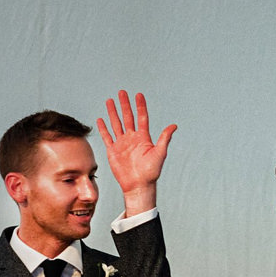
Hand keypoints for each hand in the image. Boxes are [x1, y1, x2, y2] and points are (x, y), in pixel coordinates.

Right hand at [96, 90, 176, 207]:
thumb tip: (174, 125)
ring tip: (110, 101)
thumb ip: (164, 138)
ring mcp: (122, 143)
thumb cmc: (151, 171)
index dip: (140, 106)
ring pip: (116, 124)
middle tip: (122, 92)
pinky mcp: (113, 150)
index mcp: (144, 138)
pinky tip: (101, 119)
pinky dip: (103, 128)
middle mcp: (132, 138)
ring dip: (113, 113)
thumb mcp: (160, 153)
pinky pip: (107, 137)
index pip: (141, 117)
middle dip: (125, 105)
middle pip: (127, 117)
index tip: (138, 95)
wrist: (139, 185)